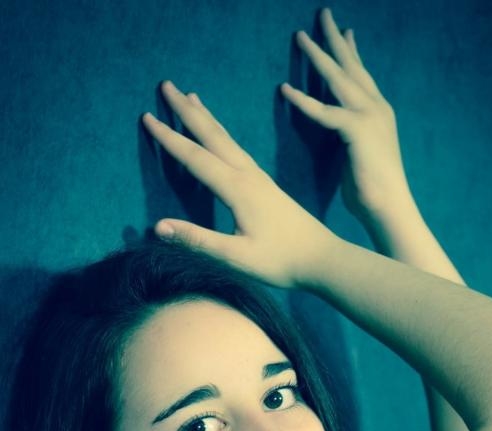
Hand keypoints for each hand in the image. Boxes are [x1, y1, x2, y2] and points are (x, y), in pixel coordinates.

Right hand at [142, 82, 332, 288]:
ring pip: (227, 139)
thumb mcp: (237, 257)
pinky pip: (239, 151)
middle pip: (212, 136)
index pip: (195, 158)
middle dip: (187, 111)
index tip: (147, 117)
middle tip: (167, 85)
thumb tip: (158, 226)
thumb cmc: (282, 262)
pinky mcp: (268, 186)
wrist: (323, 259)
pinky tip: (221, 137)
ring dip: (206, 117)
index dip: (169, 139)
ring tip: (191, 97)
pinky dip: (223, 135)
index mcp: (238, 190)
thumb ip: (198, 240)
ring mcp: (260, 179)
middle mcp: (249, 177)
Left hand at [281, 8, 409, 224]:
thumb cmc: (373, 192)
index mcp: (379, 113)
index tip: (345, 31)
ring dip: (317, 56)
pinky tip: (286, 89)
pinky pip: (324, 112)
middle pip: (352, 66)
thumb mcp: (362, 156)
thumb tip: (342, 136)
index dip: (352, 52)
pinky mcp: (357, 131)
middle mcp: (377, 108)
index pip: (362, 76)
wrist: (389, 208)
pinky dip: (304, 101)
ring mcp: (369, 117)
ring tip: (299, 37)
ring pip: (338, 79)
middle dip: (336, 40)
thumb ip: (352, 138)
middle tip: (322, 14)